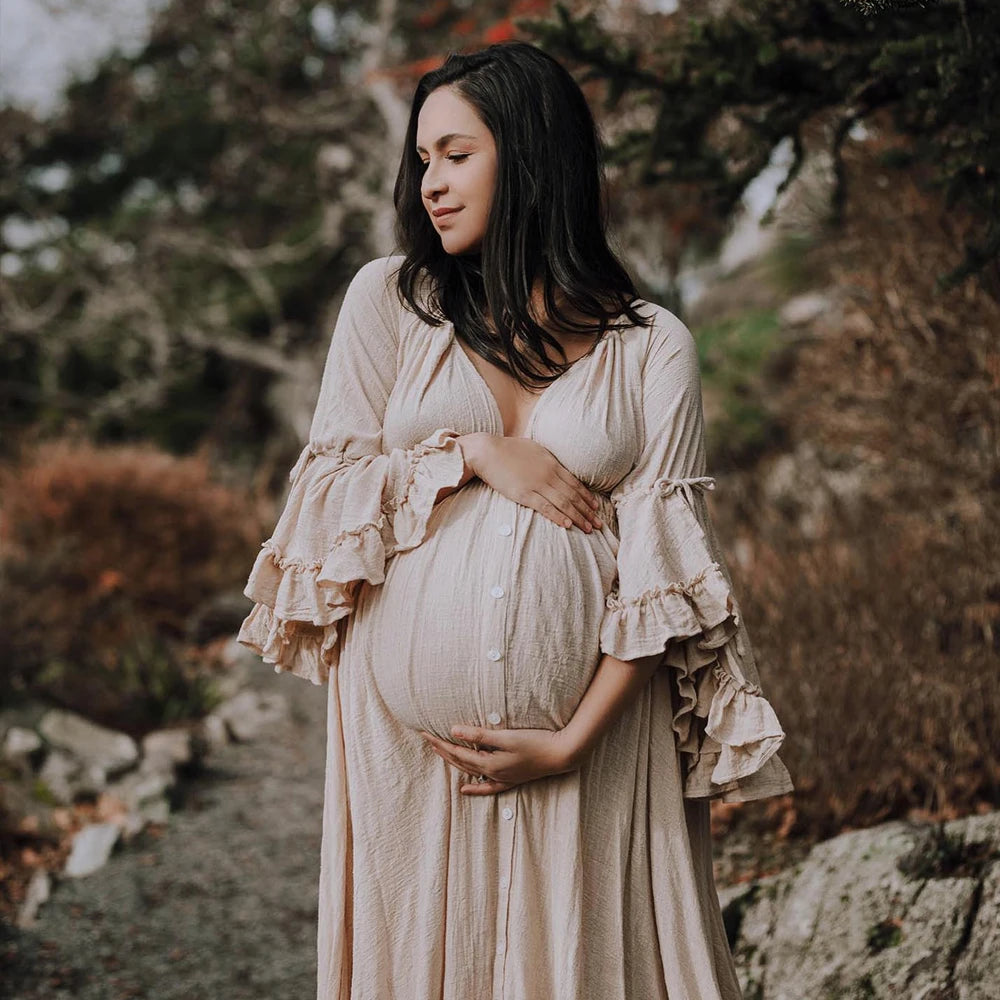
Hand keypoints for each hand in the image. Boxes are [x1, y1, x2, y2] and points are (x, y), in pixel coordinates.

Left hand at [420, 724, 577, 794]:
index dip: (440, 742)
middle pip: (460, 762)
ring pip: (470, 772)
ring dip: (454, 763)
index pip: (457, 752)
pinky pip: (487, 787)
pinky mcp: (510, 779)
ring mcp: (501, 778)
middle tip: (427, 739)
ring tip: (440, 754)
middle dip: (442, 751)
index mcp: (488, 762)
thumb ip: (479, 734)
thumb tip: (453, 731)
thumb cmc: (534, 742)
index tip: (425, 733)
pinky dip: (475, 788)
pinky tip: (465, 789)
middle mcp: (491, 773)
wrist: (560, 755)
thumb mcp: (505, 736)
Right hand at [458, 433, 603, 532]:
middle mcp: (548, 475)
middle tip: (599, 523)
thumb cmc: (509, 449)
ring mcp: (537, 485)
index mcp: (552, 463)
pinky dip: (558, 517)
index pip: (575, 483)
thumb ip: (549, 459)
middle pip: (573, 495)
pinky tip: (567, 525)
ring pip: (563, 503)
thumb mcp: (535, 449)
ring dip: (578, 517)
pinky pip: (545, 508)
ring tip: (588, 528)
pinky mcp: (524, 494)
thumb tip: (558, 466)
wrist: (488, 452)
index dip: (587, 497)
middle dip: (588, 511)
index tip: (596, 507)